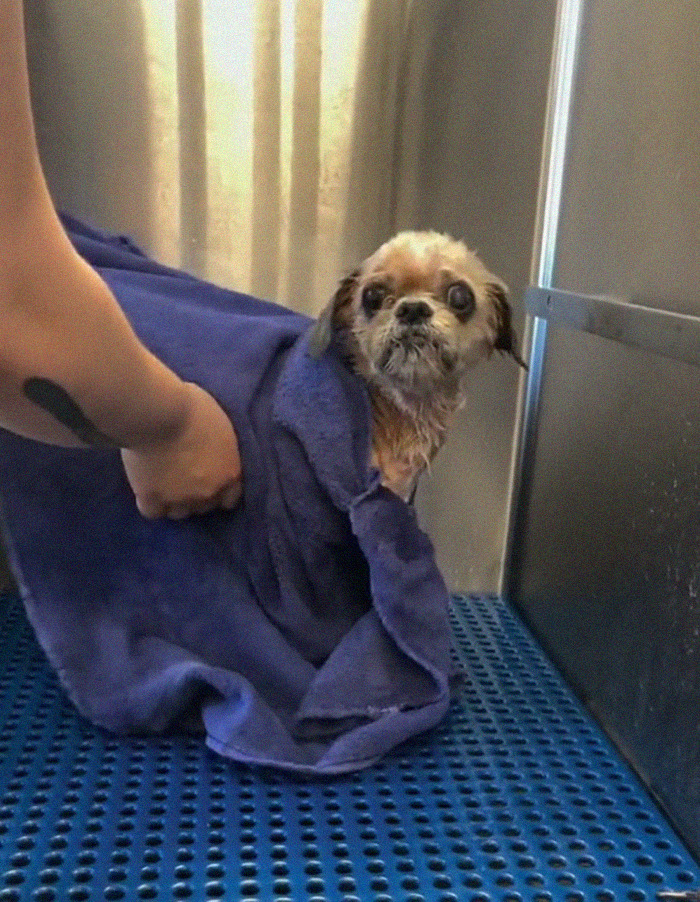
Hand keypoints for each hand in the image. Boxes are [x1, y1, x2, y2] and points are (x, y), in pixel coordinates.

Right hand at [120, 383, 241, 518]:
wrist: (159, 414)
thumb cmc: (192, 407)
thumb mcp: (220, 426)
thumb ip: (219, 448)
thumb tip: (212, 449)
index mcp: (229, 474)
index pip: (230, 498)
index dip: (219, 491)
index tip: (208, 480)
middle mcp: (208, 493)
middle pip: (204, 507)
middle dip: (195, 495)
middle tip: (182, 477)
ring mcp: (180, 500)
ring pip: (179, 513)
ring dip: (173, 501)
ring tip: (162, 482)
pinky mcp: (153, 499)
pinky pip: (152, 512)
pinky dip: (150, 502)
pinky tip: (146, 487)